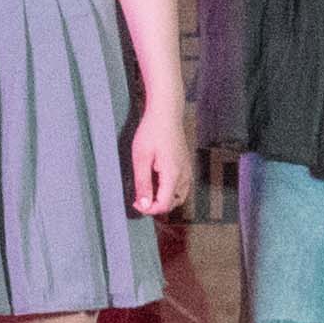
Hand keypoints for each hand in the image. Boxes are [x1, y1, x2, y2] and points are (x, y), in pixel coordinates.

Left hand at [124, 94, 193, 221]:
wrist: (166, 113)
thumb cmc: (151, 132)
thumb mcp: (141, 158)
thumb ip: (143, 184)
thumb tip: (143, 205)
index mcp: (173, 175)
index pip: (163, 205)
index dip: (148, 209)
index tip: (135, 202)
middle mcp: (184, 176)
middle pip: (173, 204)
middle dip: (156, 206)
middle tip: (140, 198)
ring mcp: (187, 170)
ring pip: (179, 196)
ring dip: (164, 199)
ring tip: (149, 191)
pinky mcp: (186, 165)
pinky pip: (181, 187)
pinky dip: (170, 191)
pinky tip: (158, 181)